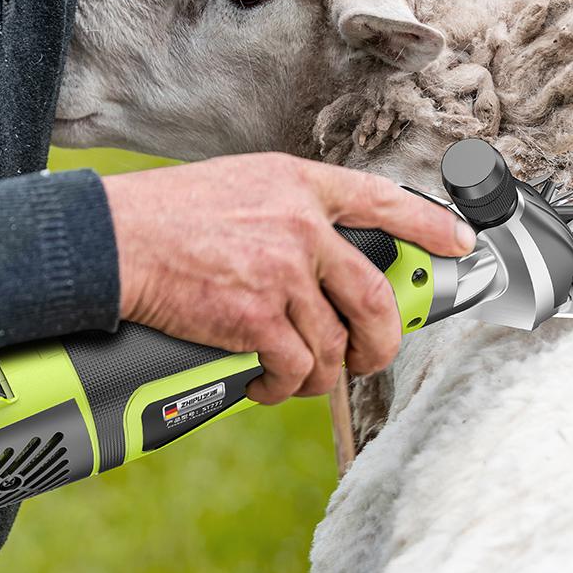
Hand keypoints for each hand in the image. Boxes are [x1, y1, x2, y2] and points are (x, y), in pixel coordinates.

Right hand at [102, 153, 474, 405]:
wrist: (112, 242)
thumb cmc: (161, 218)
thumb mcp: (235, 188)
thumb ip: (283, 214)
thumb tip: (315, 258)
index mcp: (298, 185)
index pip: (384, 200)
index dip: (430, 226)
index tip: (461, 243)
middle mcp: (301, 226)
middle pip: (374, 296)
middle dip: (384, 341)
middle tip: (372, 358)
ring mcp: (282, 272)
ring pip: (333, 345)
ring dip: (319, 375)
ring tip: (292, 378)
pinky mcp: (257, 318)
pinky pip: (294, 369)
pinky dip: (280, 387)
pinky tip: (261, 383)